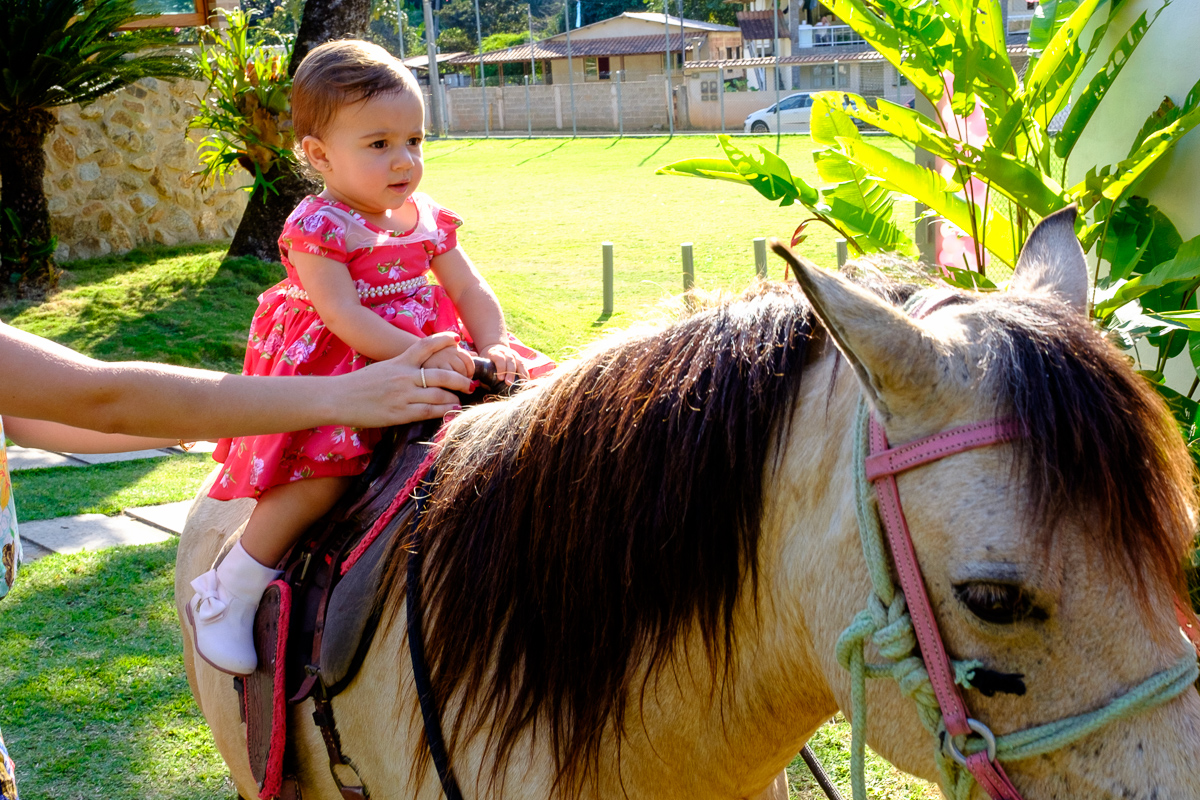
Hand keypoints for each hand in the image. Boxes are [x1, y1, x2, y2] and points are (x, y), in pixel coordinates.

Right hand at [334, 333, 471, 425]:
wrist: (338, 397)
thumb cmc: (360, 384)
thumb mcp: (383, 368)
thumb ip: (402, 367)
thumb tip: (420, 369)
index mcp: (399, 361)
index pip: (425, 345)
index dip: (443, 340)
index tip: (456, 338)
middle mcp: (404, 376)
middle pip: (441, 373)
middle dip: (459, 379)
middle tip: (469, 382)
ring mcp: (403, 395)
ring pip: (438, 394)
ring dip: (454, 397)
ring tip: (461, 400)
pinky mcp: (400, 413)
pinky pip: (428, 411)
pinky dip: (443, 411)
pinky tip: (451, 411)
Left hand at [479, 342, 528, 383]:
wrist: (494, 347)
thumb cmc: (488, 359)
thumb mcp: (483, 362)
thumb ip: (483, 372)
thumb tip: (484, 385)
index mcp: (495, 352)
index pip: (500, 358)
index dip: (501, 368)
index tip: (500, 379)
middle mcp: (506, 352)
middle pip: (510, 361)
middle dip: (510, 372)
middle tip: (509, 383)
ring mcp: (514, 354)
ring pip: (519, 362)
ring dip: (520, 374)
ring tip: (520, 384)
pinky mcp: (519, 358)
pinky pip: (524, 366)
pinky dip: (525, 373)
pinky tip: (525, 381)